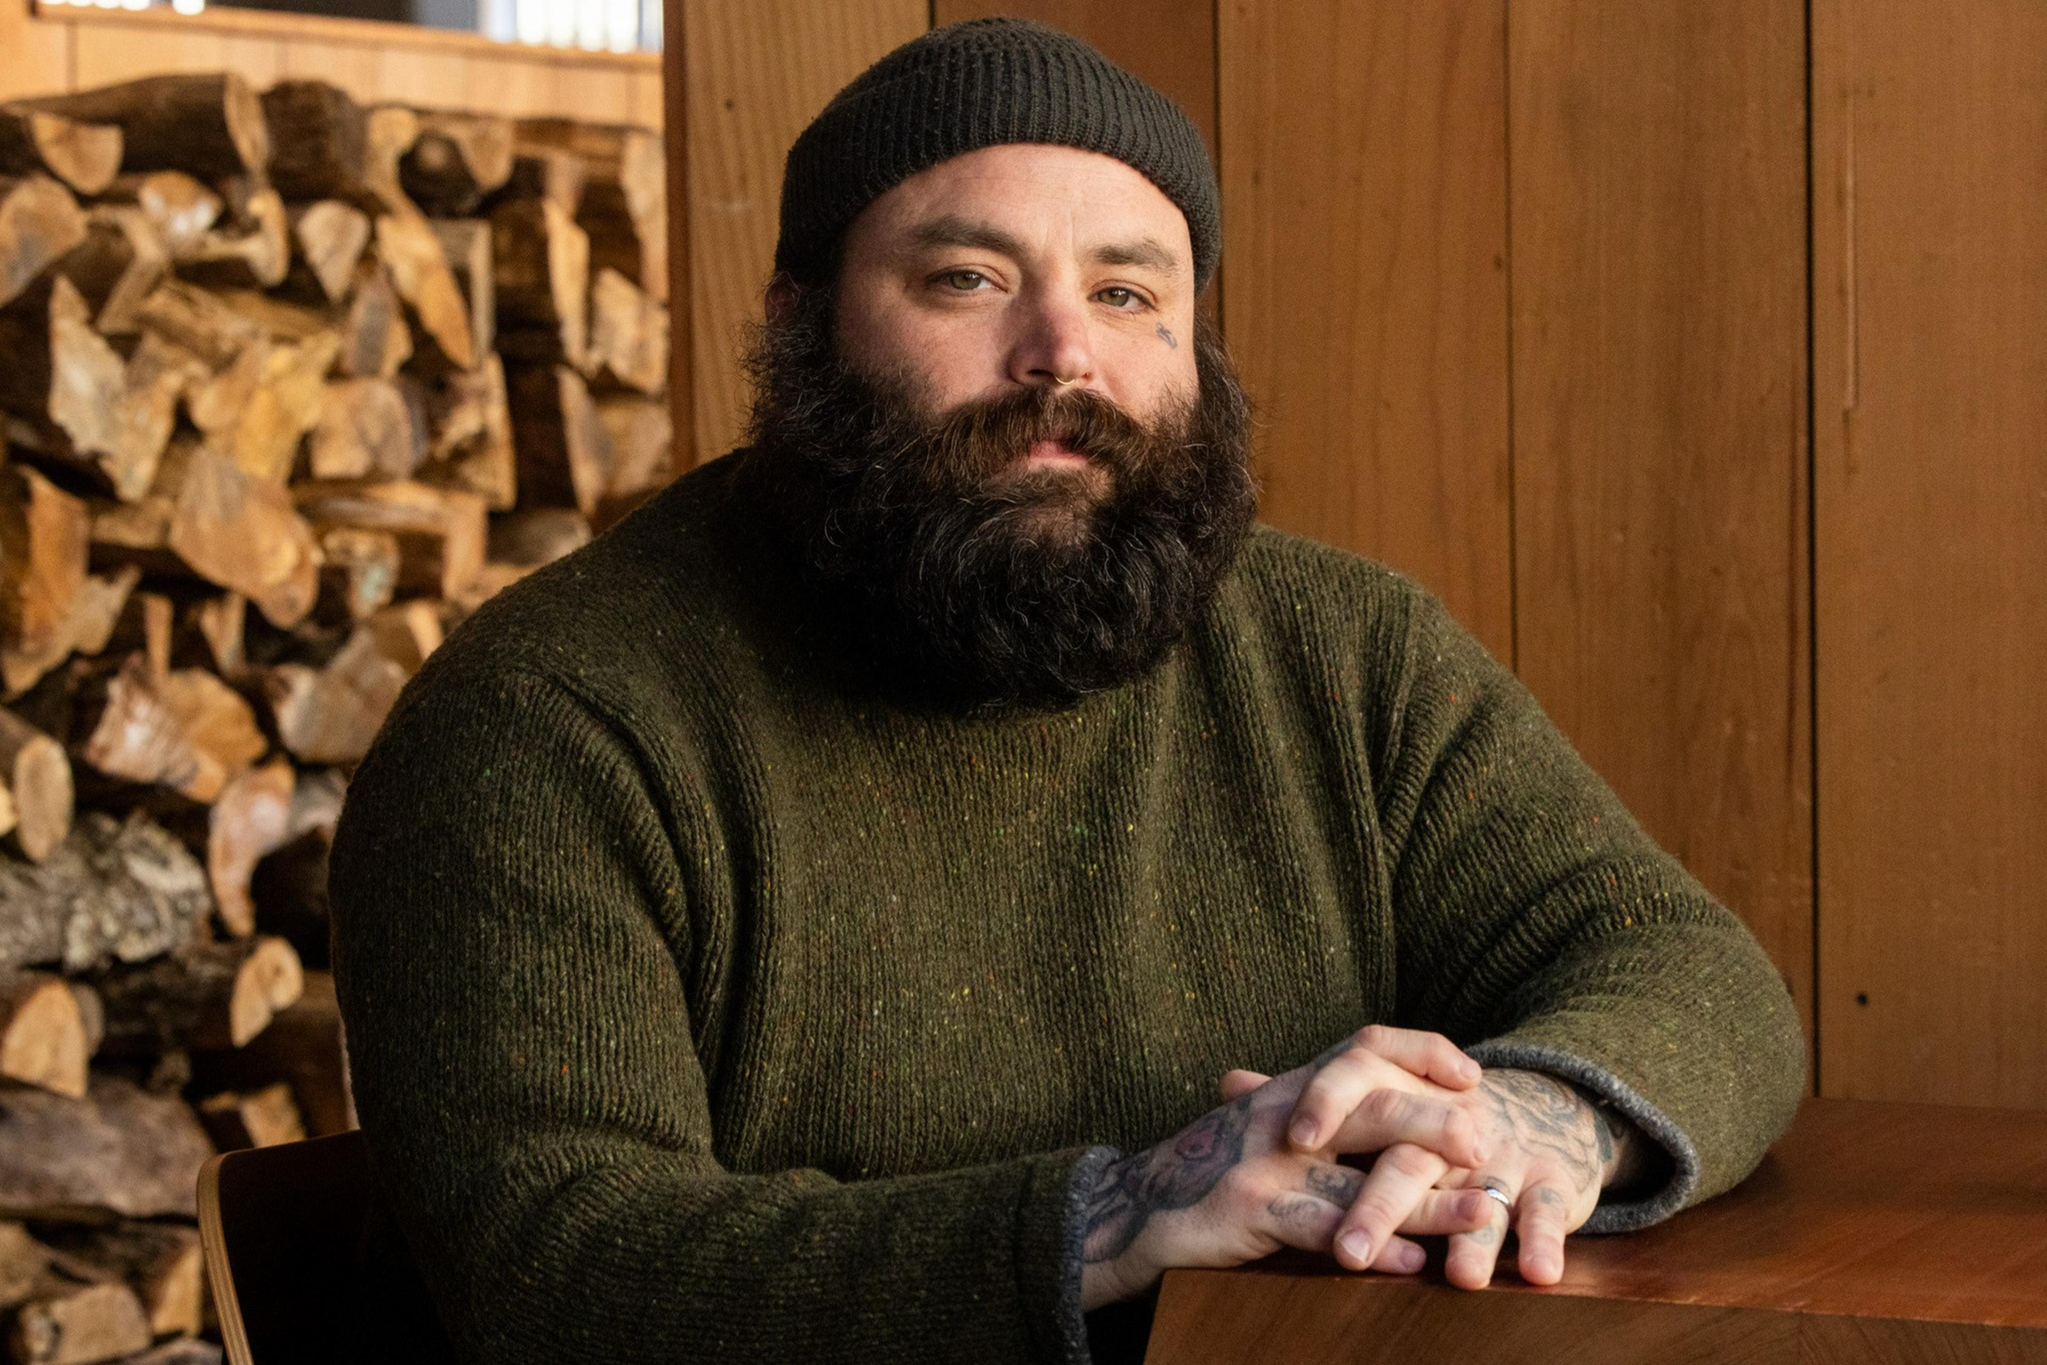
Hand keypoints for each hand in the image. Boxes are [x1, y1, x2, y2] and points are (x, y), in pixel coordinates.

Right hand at [1080, 1026, 1496, 1309]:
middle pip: (1371, 1102)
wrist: (1128, 1208)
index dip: (1421, 1052)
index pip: (1364, 1046)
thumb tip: (1382, 1097)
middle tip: (1491, 1140)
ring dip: (1429, 1197)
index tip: (1474, 1074)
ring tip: (1484, 1209)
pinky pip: (1319, 1226)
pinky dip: (1372, 1246)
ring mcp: (1264, 1162)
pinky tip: (1412, 1262)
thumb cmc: (1203, 1172)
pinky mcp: (1247, 1211)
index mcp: (1291, 1089)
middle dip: (1437, 1121)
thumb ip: (1313, 1110)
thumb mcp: (1258, 1126)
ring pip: (1359, 1174)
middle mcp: (1282, 1115)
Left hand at [1224, 1059, 1639, 1287]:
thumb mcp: (1379, 1103)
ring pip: (1483, 1190)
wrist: (1546, 1110)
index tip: (1295, 1136)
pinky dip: (1546, 1240)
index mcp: (1405, 1099)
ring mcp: (1504, 1152)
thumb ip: (1306, 1098)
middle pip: (1411, 1157)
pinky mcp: (1552, 1181)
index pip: (1361, 1084)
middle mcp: (1452, 1122)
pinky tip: (1539, 1274)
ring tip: (1458, 1278)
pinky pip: (1549, 1210)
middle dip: (1382, 1206)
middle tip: (1350, 1251)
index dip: (1328, 1104)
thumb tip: (1225, 1081)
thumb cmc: (1435, 1121)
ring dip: (1469, 1231)